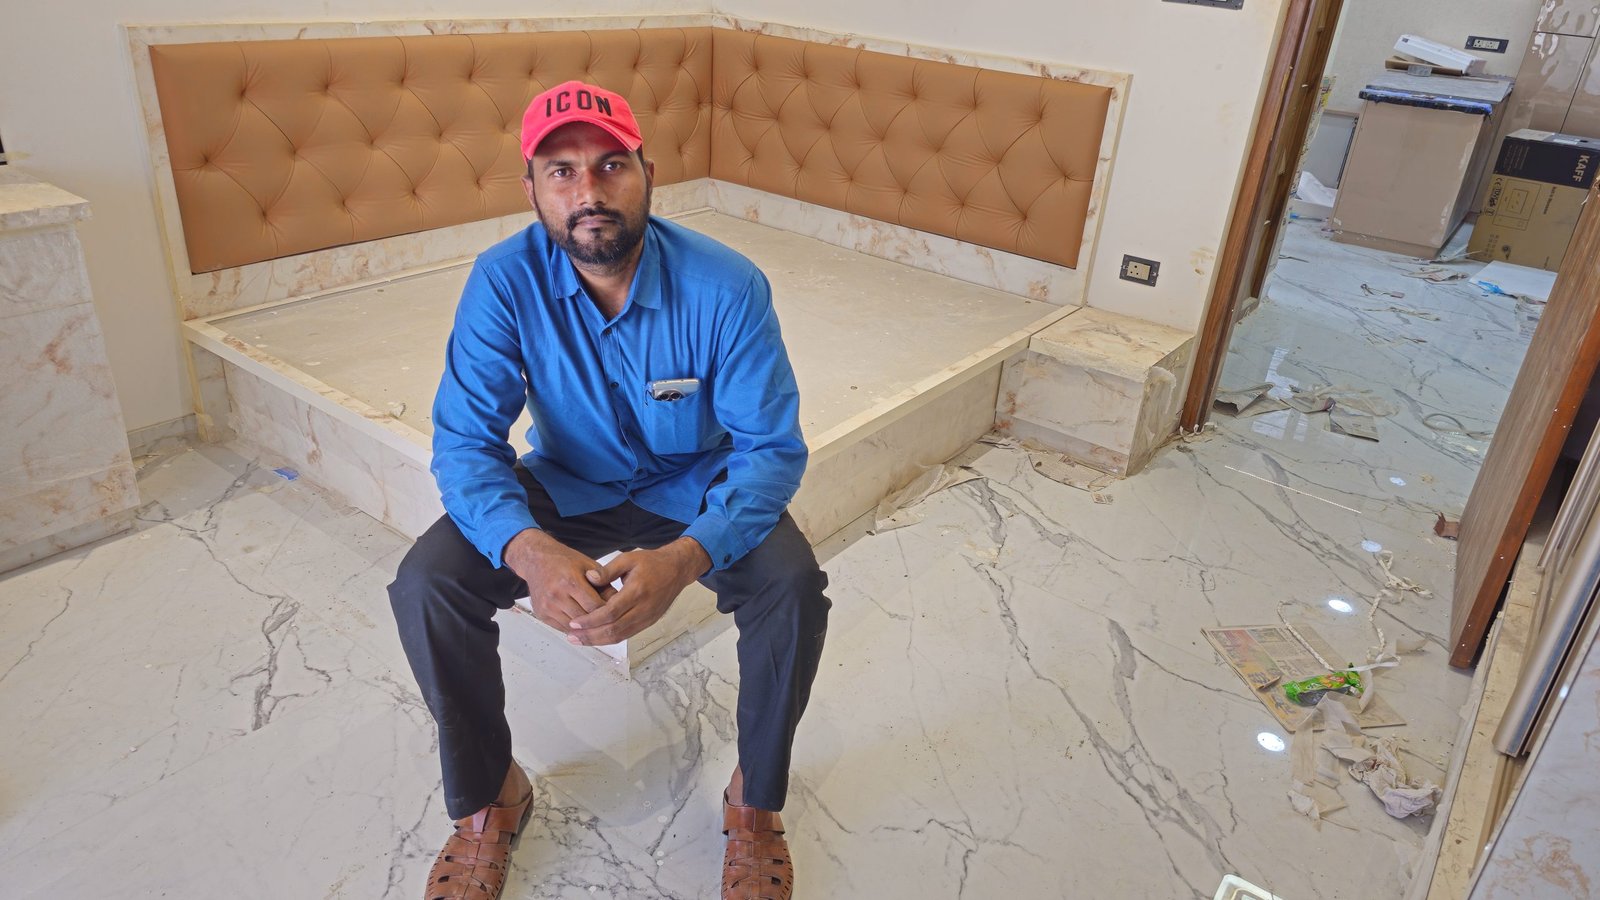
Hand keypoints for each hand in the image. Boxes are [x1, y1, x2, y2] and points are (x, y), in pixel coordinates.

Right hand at [502, 529, 612, 635]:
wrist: (536, 559)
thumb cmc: (563, 560)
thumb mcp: (588, 565)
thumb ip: (603, 583)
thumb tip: (619, 600)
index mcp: (570, 581)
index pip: (595, 606)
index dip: (608, 610)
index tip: (616, 611)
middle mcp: (556, 595)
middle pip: (584, 619)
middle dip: (599, 621)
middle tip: (610, 620)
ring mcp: (547, 606)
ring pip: (573, 627)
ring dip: (586, 628)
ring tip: (598, 624)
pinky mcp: (541, 614)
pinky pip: (562, 628)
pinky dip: (574, 628)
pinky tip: (582, 624)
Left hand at [566, 538, 710, 645]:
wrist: (676, 570)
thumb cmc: (651, 563)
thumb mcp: (628, 559)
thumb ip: (607, 570)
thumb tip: (588, 578)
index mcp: (637, 591)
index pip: (610, 613)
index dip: (591, 620)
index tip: (574, 623)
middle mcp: (643, 609)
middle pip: (613, 629)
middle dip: (590, 635)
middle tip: (571, 637)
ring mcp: (647, 618)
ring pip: (620, 636)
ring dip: (598, 641)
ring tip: (579, 640)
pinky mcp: (648, 622)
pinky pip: (627, 635)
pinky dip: (609, 639)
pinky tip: (596, 637)